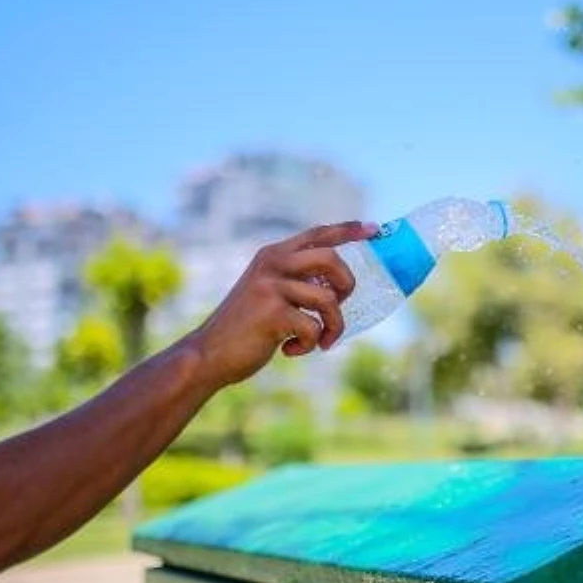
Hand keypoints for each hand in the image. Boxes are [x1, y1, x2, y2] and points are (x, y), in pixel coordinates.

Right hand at [185, 221, 378, 389]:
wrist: (208, 354)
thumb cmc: (245, 328)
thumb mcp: (267, 292)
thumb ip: (294, 280)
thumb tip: (335, 285)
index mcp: (273, 255)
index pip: (318, 234)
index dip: (348, 230)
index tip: (375, 228)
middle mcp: (272, 264)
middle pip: (332, 259)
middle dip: (346, 286)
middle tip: (338, 307)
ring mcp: (270, 286)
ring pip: (328, 300)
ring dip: (333, 326)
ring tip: (320, 340)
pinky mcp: (271, 312)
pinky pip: (313, 327)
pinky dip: (310, 344)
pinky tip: (291, 351)